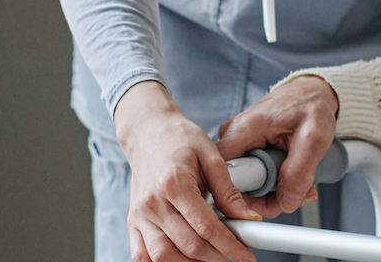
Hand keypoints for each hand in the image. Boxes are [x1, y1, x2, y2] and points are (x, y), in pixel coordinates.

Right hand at [114, 80, 259, 261]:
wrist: (148, 132)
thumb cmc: (179, 139)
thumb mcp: (211, 156)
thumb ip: (228, 190)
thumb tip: (248, 218)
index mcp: (174, 184)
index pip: (206, 227)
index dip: (230, 246)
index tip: (246, 255)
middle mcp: (153, 204)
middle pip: (188, 246)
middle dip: (217, 255)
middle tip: (235, 252)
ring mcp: (139, 216)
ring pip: (165, 257)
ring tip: (212, 254)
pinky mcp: (133, 222)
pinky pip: (142, 256)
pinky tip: (183, 259)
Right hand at [216, 75, 340, 217]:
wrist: (313, 92)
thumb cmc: (311, 106)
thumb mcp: (314, 138)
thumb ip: (299, 171)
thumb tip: (287, 202)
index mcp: (243, 130)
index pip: (223, 175)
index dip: (241, 198)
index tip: (272, 202)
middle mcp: (234, 136)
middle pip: (235, 185)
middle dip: (268, 197)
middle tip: (298, 193)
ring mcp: (239, 143)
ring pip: (247, 184)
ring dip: (275, 192)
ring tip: (302, 185)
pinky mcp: (247, 148)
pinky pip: (254, 176)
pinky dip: (274, 182)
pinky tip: (293, 179)